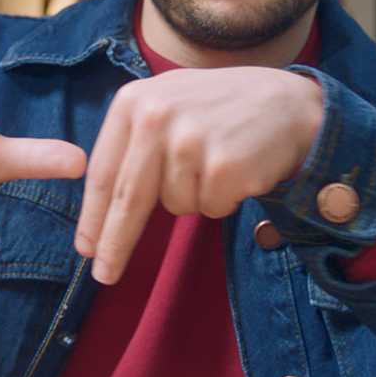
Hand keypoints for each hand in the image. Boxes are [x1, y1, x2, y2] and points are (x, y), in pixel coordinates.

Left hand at [74, 66, 323, 283]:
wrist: (289, 104)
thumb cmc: (222, 111)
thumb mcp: (168, 104)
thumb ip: (133, 142)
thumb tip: (103, 207)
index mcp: (134, 101)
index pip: (104, 173)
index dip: (93, 218)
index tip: (86, 250)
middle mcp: (156, 117)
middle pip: (127, 199)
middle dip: (116, 244)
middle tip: (105, 275)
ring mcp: (190, 142)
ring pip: (175, 205)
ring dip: (195, 197)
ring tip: (216, 162)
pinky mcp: (222, 166)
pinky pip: (209, 208)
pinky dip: (223, 199)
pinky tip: (238, 169)